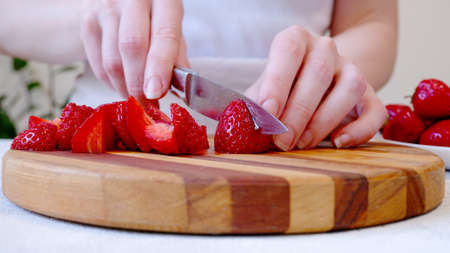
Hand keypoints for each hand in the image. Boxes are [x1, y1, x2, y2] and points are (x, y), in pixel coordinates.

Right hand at [80, 0, 188, 101]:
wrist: (114, 0)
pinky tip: (122, 84)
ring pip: (112, 61)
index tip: (156, 92)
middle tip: (148, 104)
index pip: (163, 34)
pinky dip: (112, 83)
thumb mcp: (170, 26)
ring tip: (137, 97)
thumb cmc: (150, 15)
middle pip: (132, 47)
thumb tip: (181, 87)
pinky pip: (98, 65)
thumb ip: (176, 53)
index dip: (159, 67)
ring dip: (126, 88)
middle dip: (139, 84)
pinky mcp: (86, 22)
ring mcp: (105, 8)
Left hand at [245, 26, 386, 150]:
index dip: (277, 82)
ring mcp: (352, 70)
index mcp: (296, 41)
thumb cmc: (284, 89)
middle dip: (297, 113)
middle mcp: (326, 50)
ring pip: (349, 89)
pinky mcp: (371, 95)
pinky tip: (338, 143)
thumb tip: (236, 124)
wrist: (320, 82)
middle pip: (318, 74)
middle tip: (280, 141)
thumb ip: (253, 104)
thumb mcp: (264, 90)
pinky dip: (359, 131)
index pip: (288, 52)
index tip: (267, 112)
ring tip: (302, 143)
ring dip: (323, 121)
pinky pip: (374, 112)